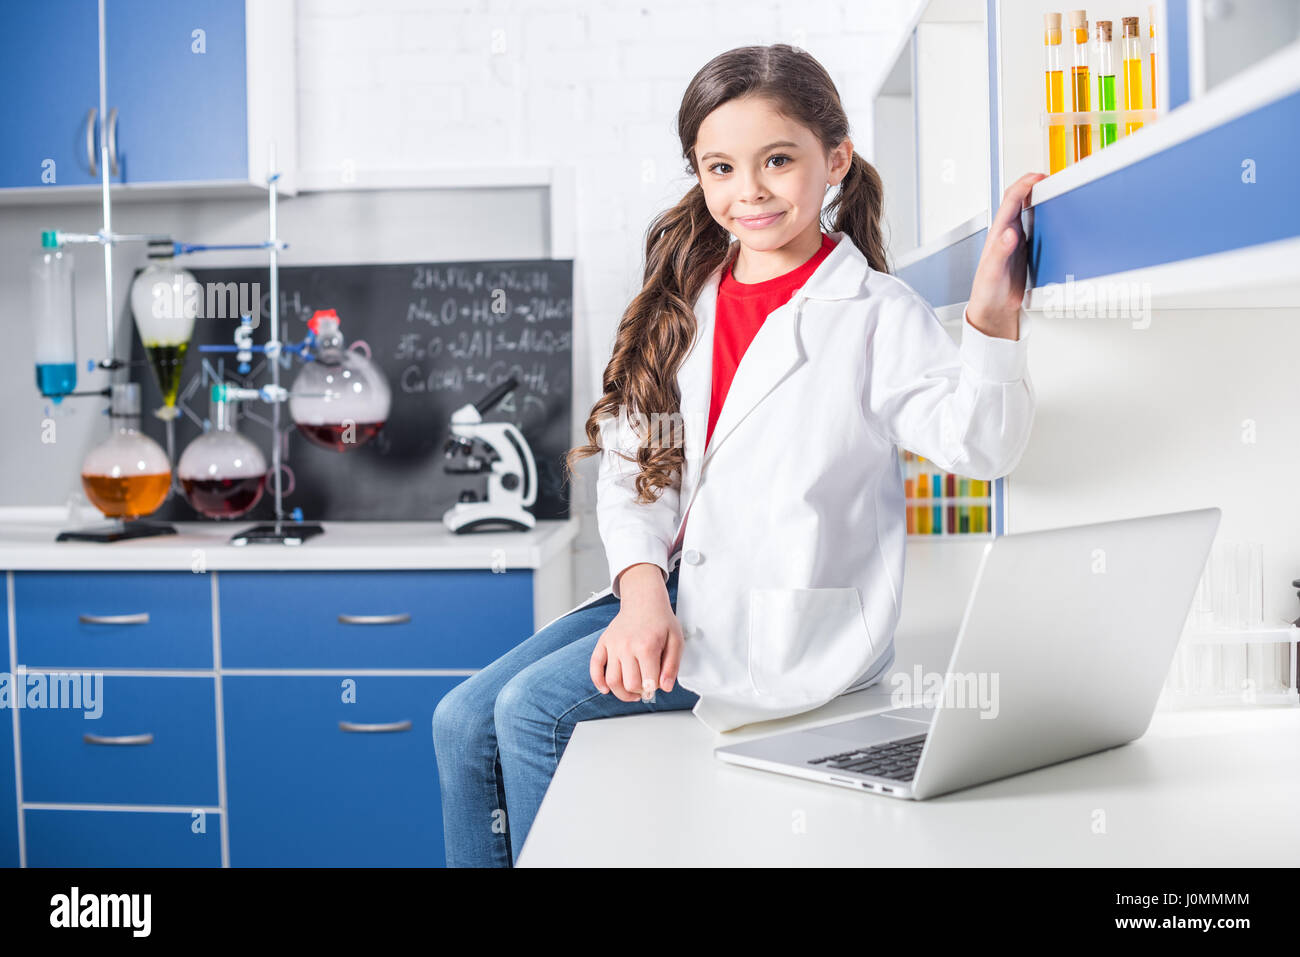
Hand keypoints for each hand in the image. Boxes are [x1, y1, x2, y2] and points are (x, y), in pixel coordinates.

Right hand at [590, 582, 683, 701]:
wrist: (644, 600)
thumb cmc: (660, 620)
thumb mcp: (676, 641)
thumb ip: (672, 666)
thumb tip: (665, 688)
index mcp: (646, 647)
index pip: (648, 682)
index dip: (654, 688)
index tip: (657, 685)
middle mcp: (627, 647)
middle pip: (629, 684)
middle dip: (640, 692)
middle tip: (646, 687)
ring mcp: (613, 645)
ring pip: (612, 681)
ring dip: (622, 694)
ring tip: (632, 693)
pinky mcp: (603, 643)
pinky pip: (595, 666)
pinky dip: (598, 681)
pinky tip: (606, 689)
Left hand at [967, 172, 1047, 339]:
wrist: (993, 310)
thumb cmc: (987, 293)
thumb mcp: (993, 272)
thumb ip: (1001, 252)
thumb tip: (1010, 232)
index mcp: (997, 234)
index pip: (1010, 201)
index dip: (1024, 185)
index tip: (1039, 176)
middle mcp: (1006, 234)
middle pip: (1019, 200)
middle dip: (1034, 185)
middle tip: (1051, 178)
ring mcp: (1016, 241)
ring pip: (1028, 212)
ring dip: (1040, 198)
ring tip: (1055, 190)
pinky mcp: (1025, 250)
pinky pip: (1036, 227)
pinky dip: (1045, 217)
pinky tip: (1055, 216)